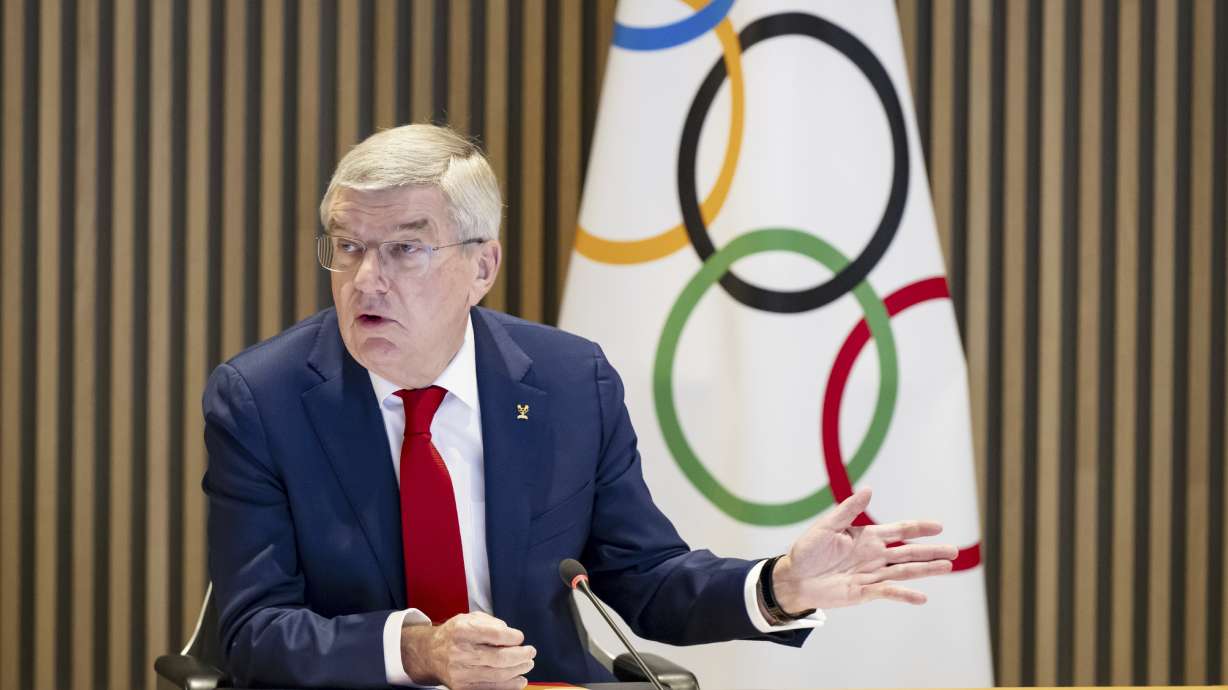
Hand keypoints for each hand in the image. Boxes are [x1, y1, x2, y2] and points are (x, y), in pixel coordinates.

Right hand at [401, 611, 535, 689]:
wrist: (430, 653)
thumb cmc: (455, 634)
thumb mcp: (470, 618)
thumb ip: (491, 623)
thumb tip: (511, 635)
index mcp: (462, 631)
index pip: (495, 635)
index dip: (513, 637)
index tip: (520, 637)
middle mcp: (460, 652)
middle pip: (499, 658)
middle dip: (521, 656)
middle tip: (531, 652)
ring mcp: (460, 673)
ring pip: (497, 676)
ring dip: (518, 671)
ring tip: (528, 664)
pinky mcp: (462, 688)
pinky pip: (491, 689)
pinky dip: (509, 686)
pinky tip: (519, 680)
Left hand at [771, 488, 957, 610]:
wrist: (794, 578)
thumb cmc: (807, 550)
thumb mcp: (826, 526)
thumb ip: (848, 510)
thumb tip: (869, 489)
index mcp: (867, 537)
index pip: (899, 531)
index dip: (918, 528)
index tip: (939, 526)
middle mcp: (874, 556)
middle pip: (908, 552)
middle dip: (931, 551)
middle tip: (954, 551)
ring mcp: (871, 575)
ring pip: (904, 572)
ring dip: (926, 570)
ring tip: (948, 567)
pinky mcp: (864, 592)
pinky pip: (888, 592)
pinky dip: (904, 595)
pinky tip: (921, 597)